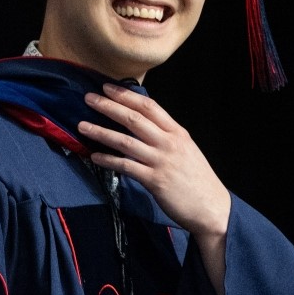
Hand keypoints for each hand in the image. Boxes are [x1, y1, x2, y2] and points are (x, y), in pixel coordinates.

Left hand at [76, 83, 228, 238]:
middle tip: (88, 97)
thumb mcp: (185, 149)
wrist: (212, 207)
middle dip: (109, 106)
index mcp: (177, 132)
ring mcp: (161, 161)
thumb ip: (165, 136)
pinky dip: (108, 160)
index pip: (149, 106)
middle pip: (134, 118)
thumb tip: (140, 125)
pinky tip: (94, 156)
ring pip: (125, 141)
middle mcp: (169, 143)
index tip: (107, 87)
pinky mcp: (155, 180)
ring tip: (81, 126)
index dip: (126, 95)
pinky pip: (126, 166)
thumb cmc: (196, 179)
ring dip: (101, 132)